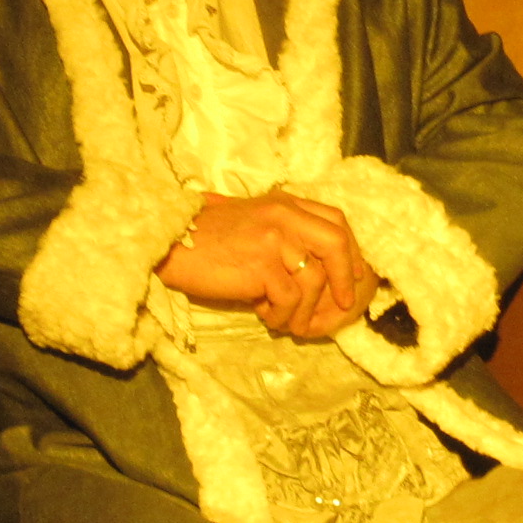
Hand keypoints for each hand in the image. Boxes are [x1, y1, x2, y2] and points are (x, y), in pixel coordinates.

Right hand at [156, 191, 369, 339]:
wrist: (169, 244)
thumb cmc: (205, 240)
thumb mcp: (251, 224)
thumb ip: (283, 236)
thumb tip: (317, 272)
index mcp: (284, 204)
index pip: (334, 220)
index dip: (351, 251)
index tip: (353, 276)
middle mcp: (283, 215)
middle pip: (336, 242)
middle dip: (346, 277)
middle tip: (342, 305)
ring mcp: (273, 238)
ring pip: (314, 279)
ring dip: (304, 309)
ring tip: (283, 319)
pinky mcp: (260, 264)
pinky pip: (289, 298)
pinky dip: (282, 315)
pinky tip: (263, 314)